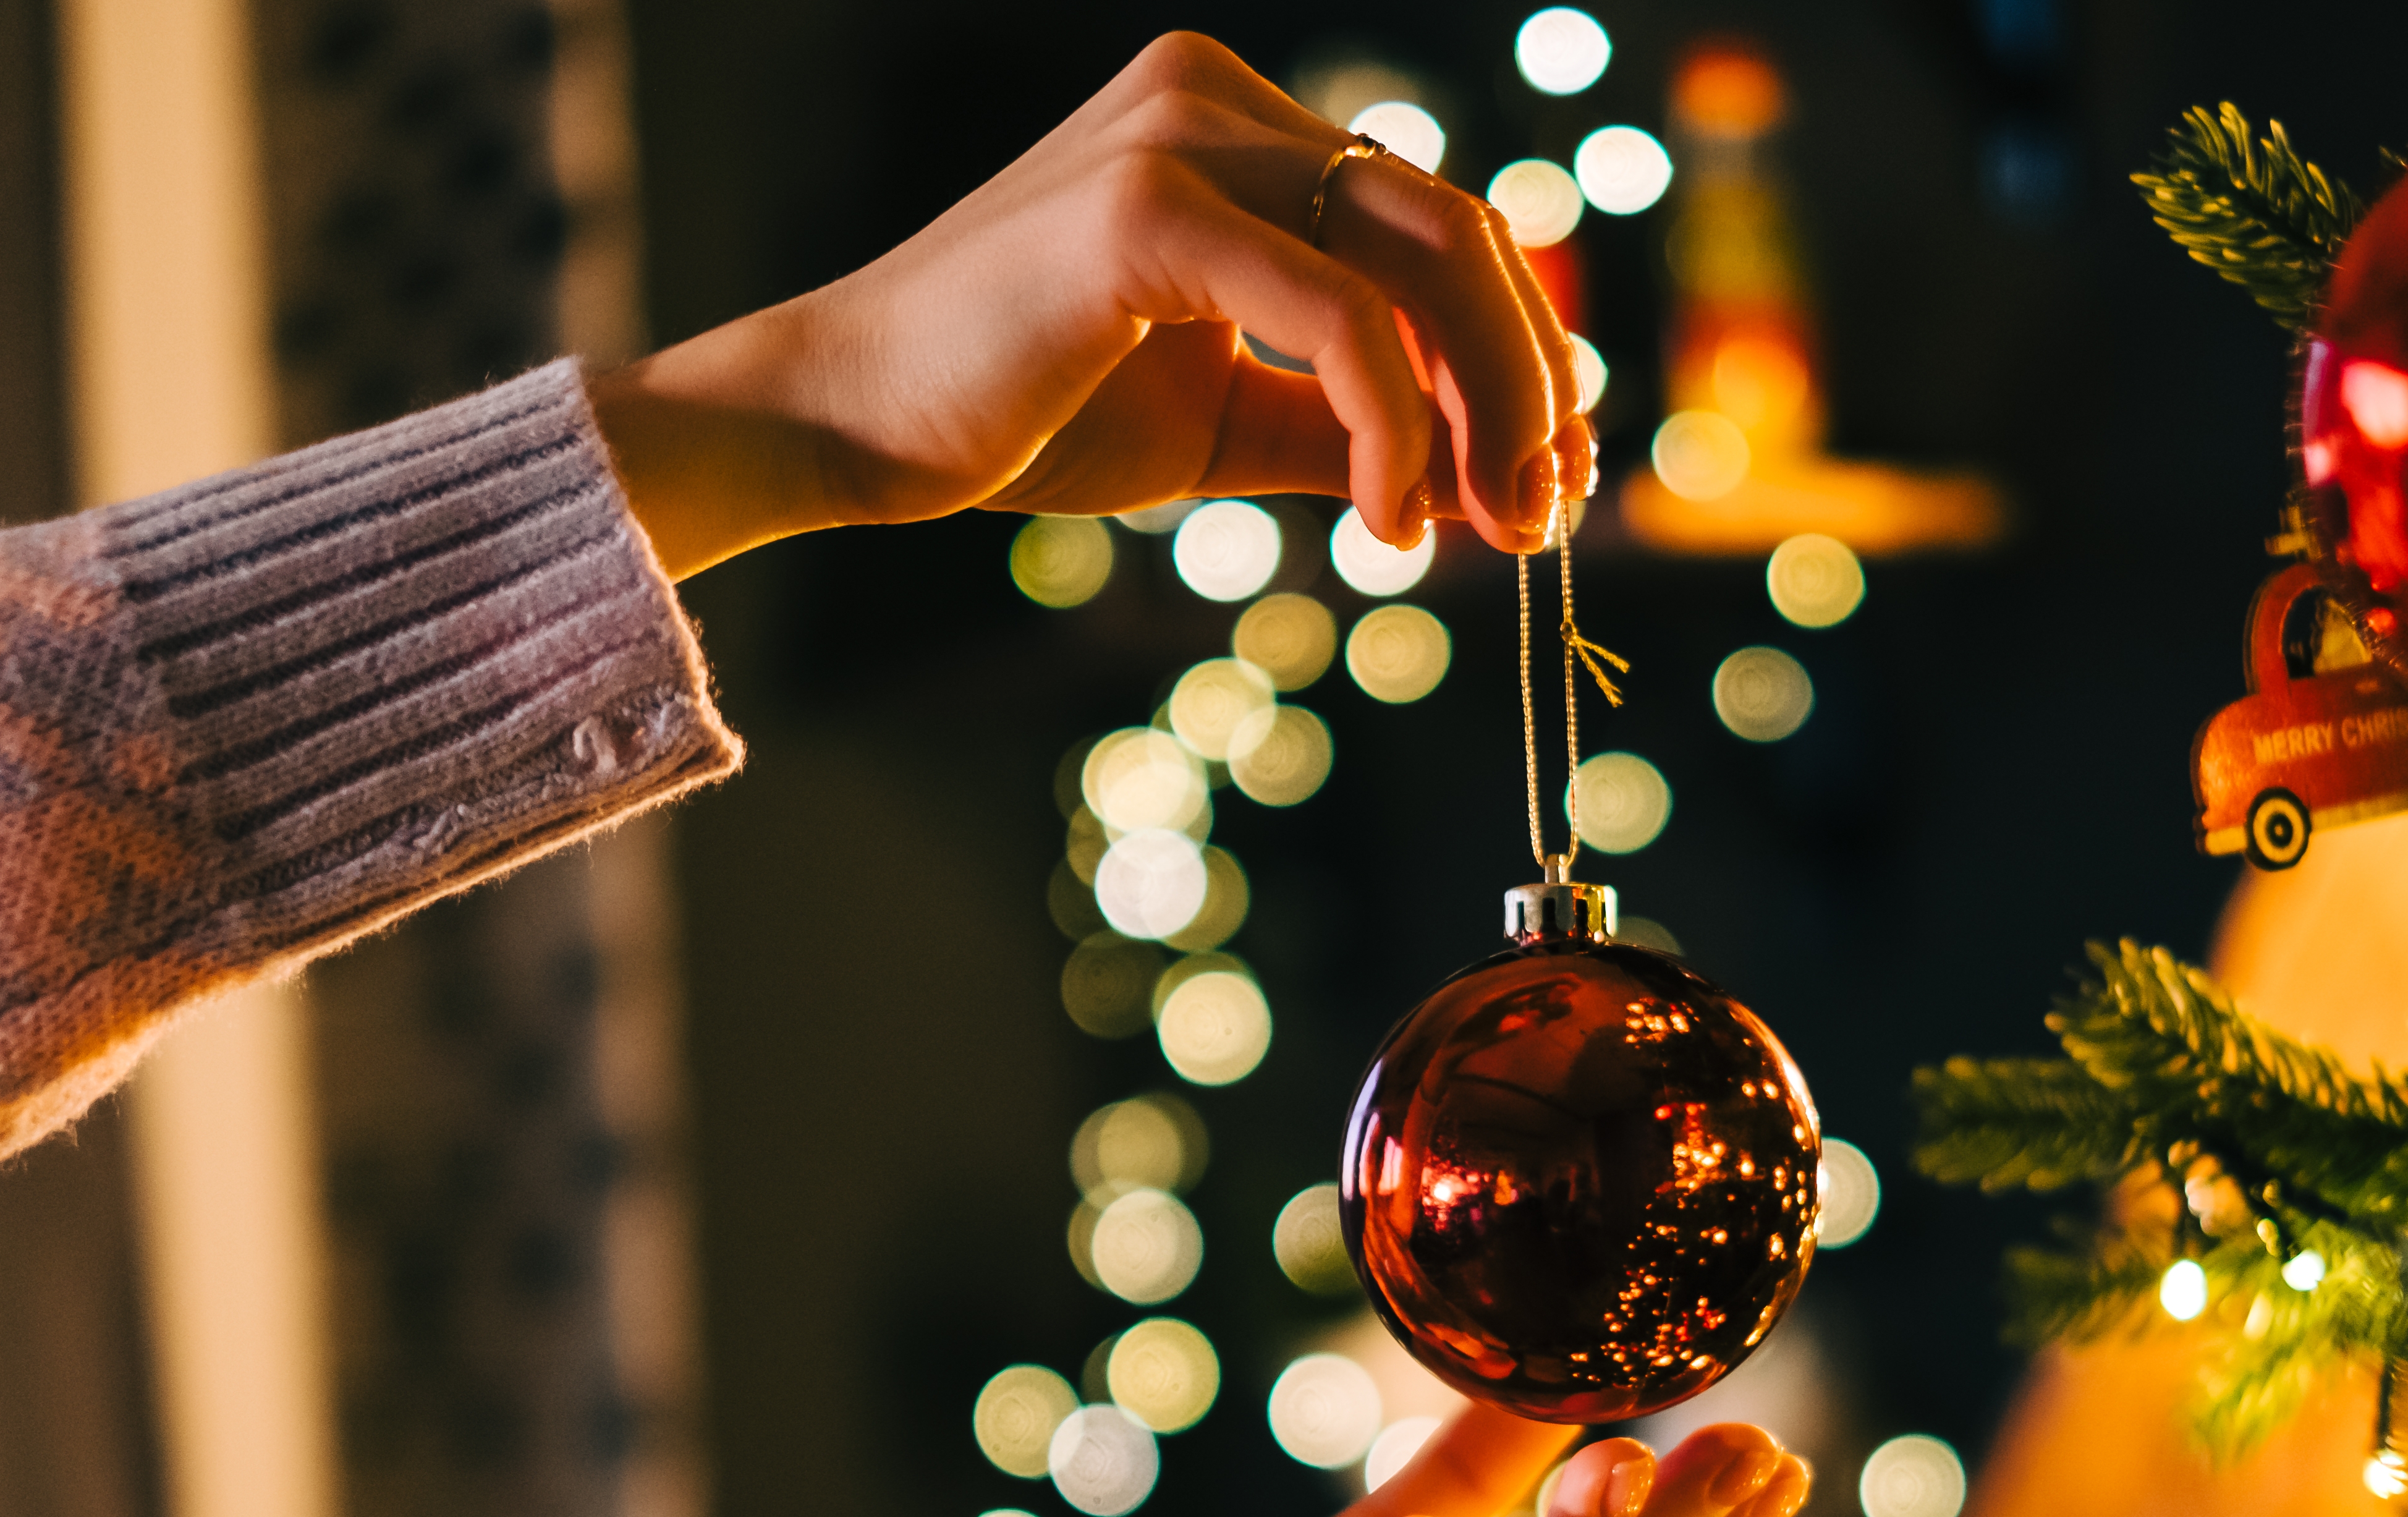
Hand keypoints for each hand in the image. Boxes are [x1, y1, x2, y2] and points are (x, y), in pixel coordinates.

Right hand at [584, 33, 1591, 577]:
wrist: (858, 426)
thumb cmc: (1024, 414)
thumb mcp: (1226, 416)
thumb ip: (1345, 420)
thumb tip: (1480, 473)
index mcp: (1236, 125)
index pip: (1432, 223)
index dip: (1518, 351)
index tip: (1550, 471)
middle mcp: (1216, 98)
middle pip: (1455, 228)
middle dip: (1527, 382)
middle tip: (1545, 512)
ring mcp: (1182, 135)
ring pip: (1421, 259)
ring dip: (1486, 409)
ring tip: (1484, 527)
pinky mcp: (1149, 207)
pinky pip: (1338, 316)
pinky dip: (1392, 425)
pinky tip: (1389, 517)